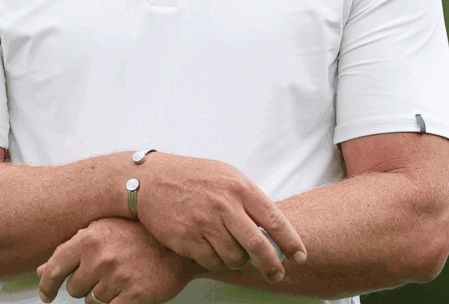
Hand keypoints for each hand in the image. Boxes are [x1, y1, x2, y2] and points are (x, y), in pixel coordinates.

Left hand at [38, 218, 196, 303]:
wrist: (177, 245)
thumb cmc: (139, 235)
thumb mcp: (103, 232)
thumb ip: (71, 249)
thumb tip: (42, 270)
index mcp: (89, 238)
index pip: (54, 268)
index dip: (46, 285)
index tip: (45, 294)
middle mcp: (101, 257)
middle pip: (74, 289)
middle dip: (85, 286)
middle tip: (104, 273)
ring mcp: (117, 277)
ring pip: (93, 301)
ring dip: (103, 294)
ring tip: (121, 276)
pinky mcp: (134, 295)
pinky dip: (115, 303)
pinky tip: (126, 290)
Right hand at [131, 153, 305, 280]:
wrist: (148, 180)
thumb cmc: (191, 177)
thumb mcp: (225, 175)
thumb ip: (248, 198)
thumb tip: (273, 224)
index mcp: (238, 187)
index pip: (274, 219)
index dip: (290, 241)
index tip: (300, 256)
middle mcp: (224, 205)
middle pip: (258, 246)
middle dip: (272, 265)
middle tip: (277, 273)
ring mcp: (204, 222)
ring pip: (234, 257)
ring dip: (238, 260)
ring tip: (231, 251)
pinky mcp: (186, 238)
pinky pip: (211, 261)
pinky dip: (216, 261)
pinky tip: (211, 250)